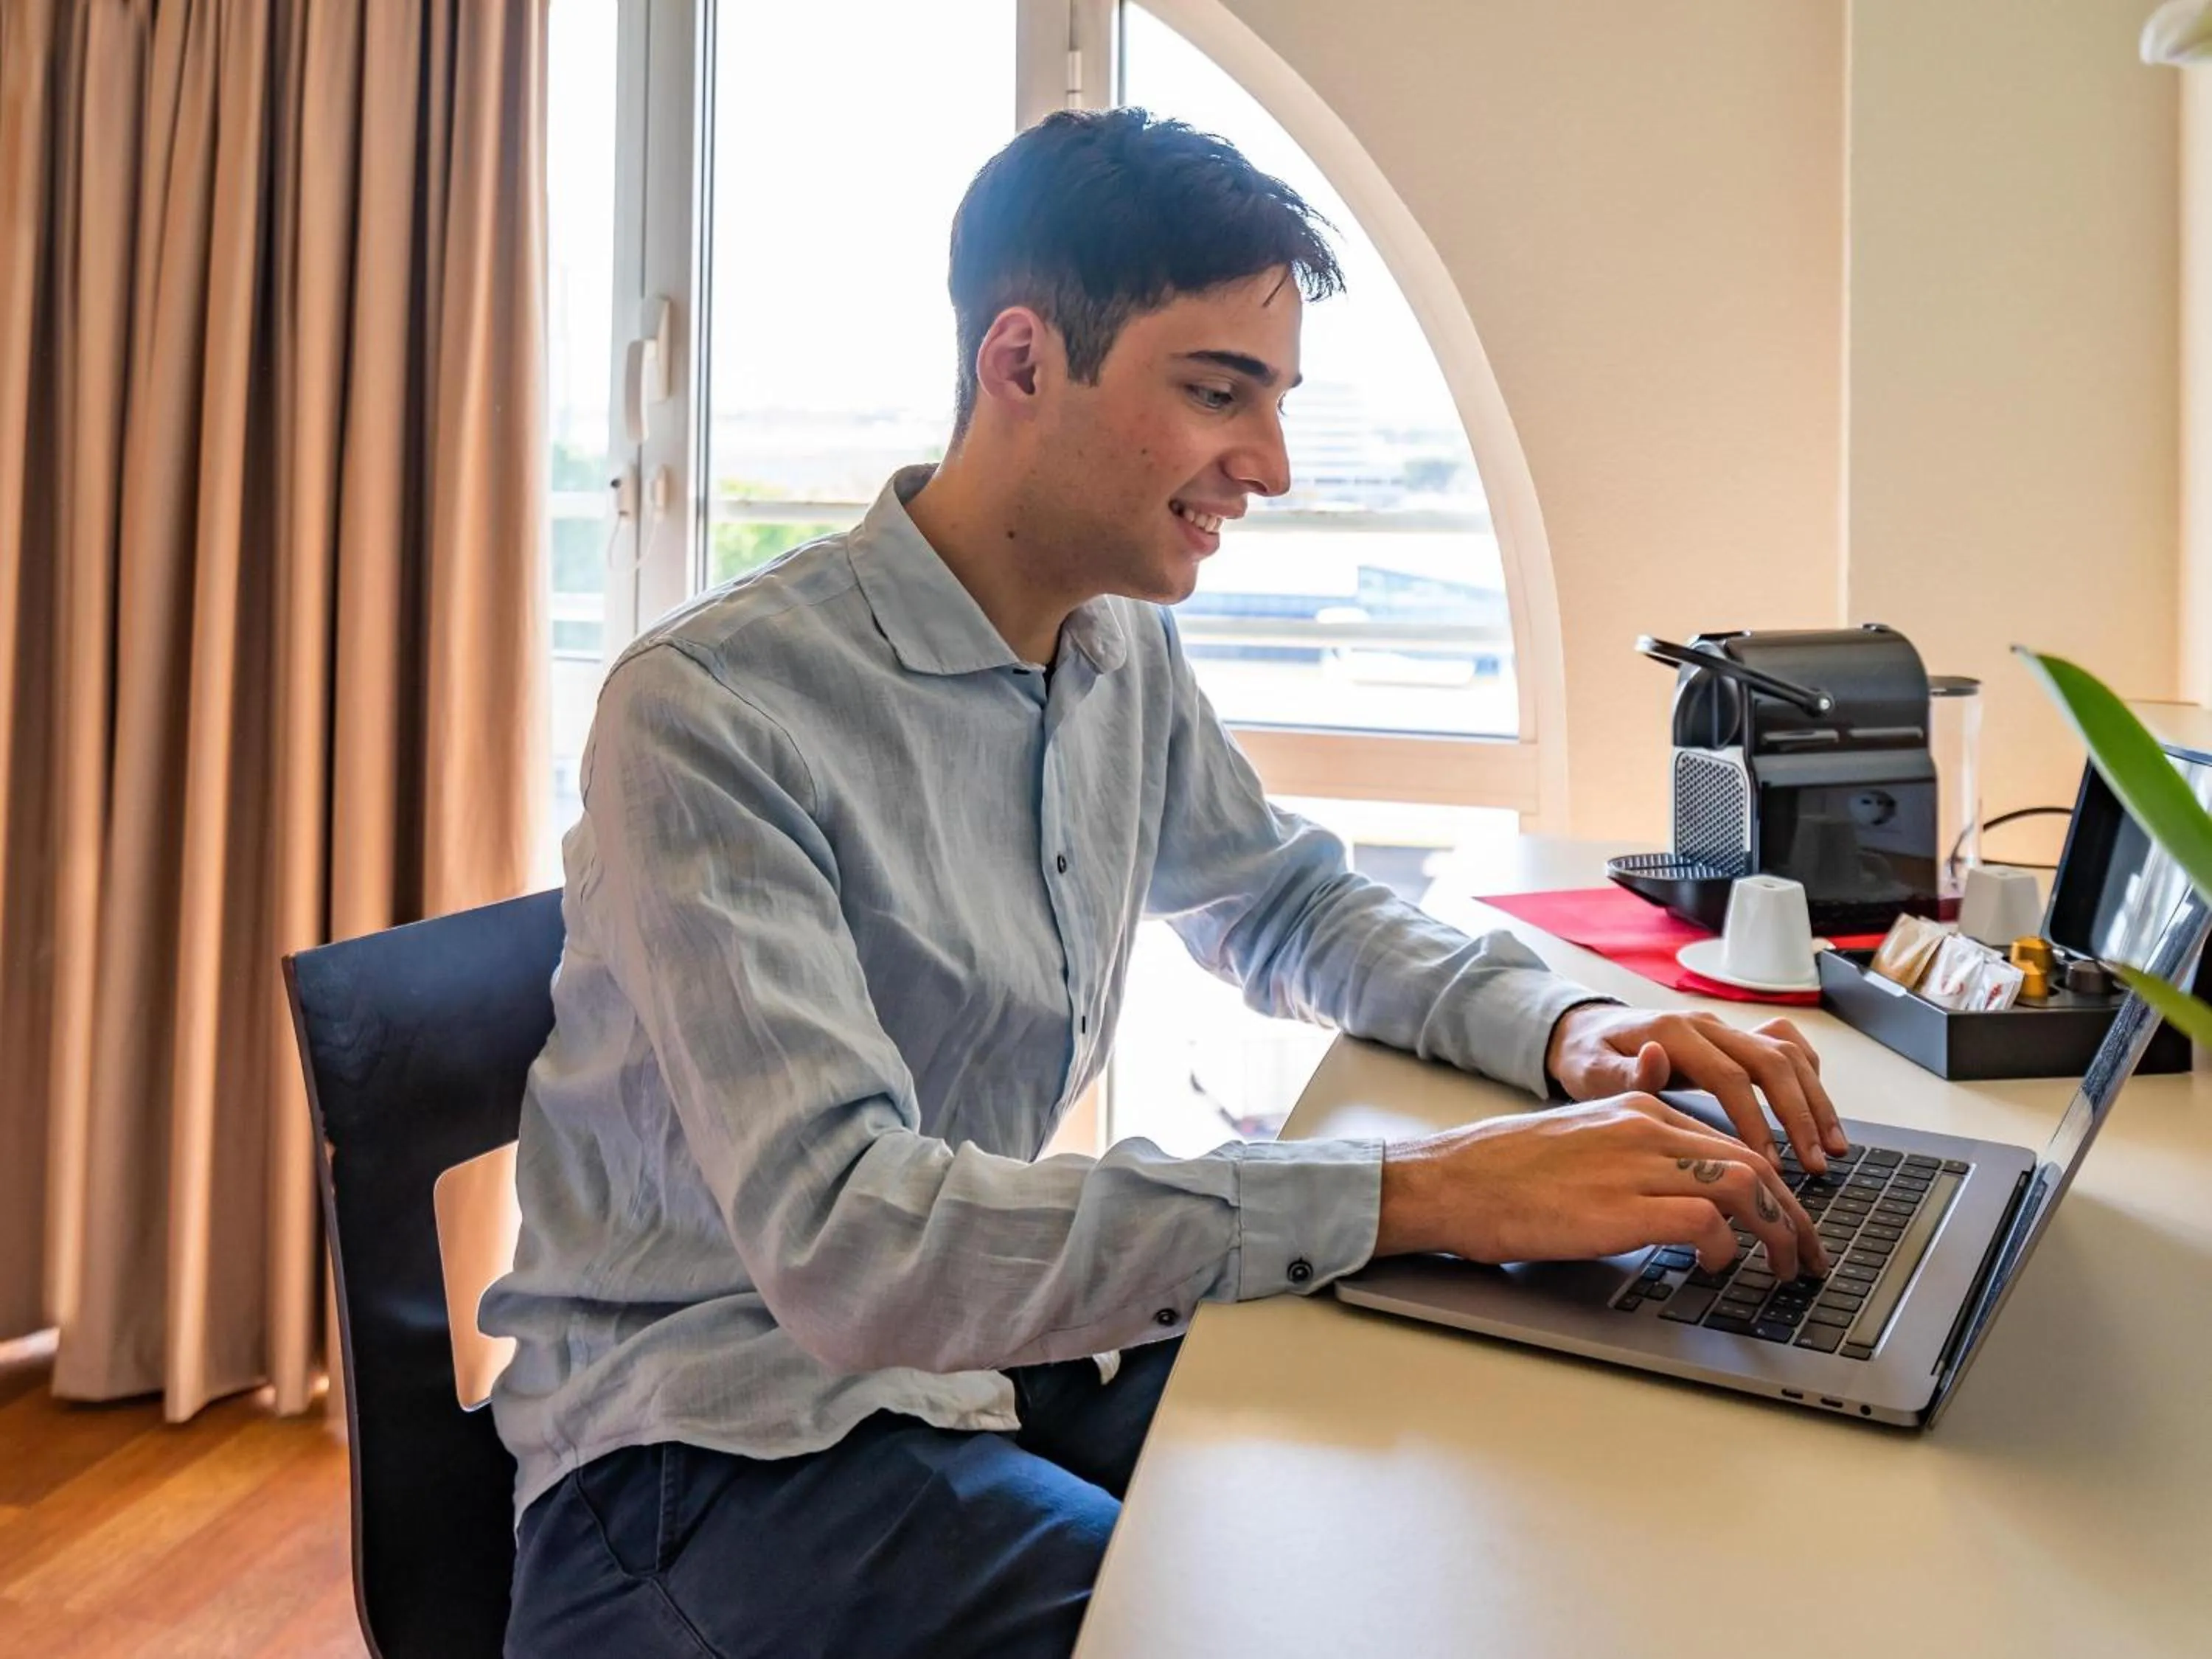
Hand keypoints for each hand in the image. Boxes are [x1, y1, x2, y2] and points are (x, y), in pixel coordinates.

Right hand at [1375, 1092, 1828, 1278]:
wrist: (1450, 1181)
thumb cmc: (1502, 1174)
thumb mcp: (1580, 1145)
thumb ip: (1632, 1157)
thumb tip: (1679, 1197)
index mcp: (1636, 1108)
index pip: (1732, 1144)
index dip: (1775, 1190)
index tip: (1791, 1226)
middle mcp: (1644, 1128)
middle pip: (1753, 1163)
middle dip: (1795, 1216)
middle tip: (1809, 1257)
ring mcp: (1633, 1165)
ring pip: (1744, 1184)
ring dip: (1776, 1232)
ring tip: (1780, 1269)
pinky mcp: (1618, 1206)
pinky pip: (1703, 1219)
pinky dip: (1723, 1244)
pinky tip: (1713, 1265)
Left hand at [1544, 1003, 1846, 1173]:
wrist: (1584, 1029)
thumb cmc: (1588, 1058)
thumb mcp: (1590, 1071)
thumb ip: (1623, 1075)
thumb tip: (1656, 1060)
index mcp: (1672, 1034)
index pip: (1729, 1077)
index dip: (1755, 1121)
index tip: (1770, 1166)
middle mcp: (1705, 1026)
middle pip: (1772, 1061)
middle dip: (1801, 1114)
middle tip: (1815, 1165)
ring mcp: (1724, 1029)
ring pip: (1787, 1053)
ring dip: (1815, 1101)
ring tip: (1831, 1149)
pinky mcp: (1734, 1038)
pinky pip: (1785, 1046)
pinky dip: (1808, 1078)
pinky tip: (1819, 1113)